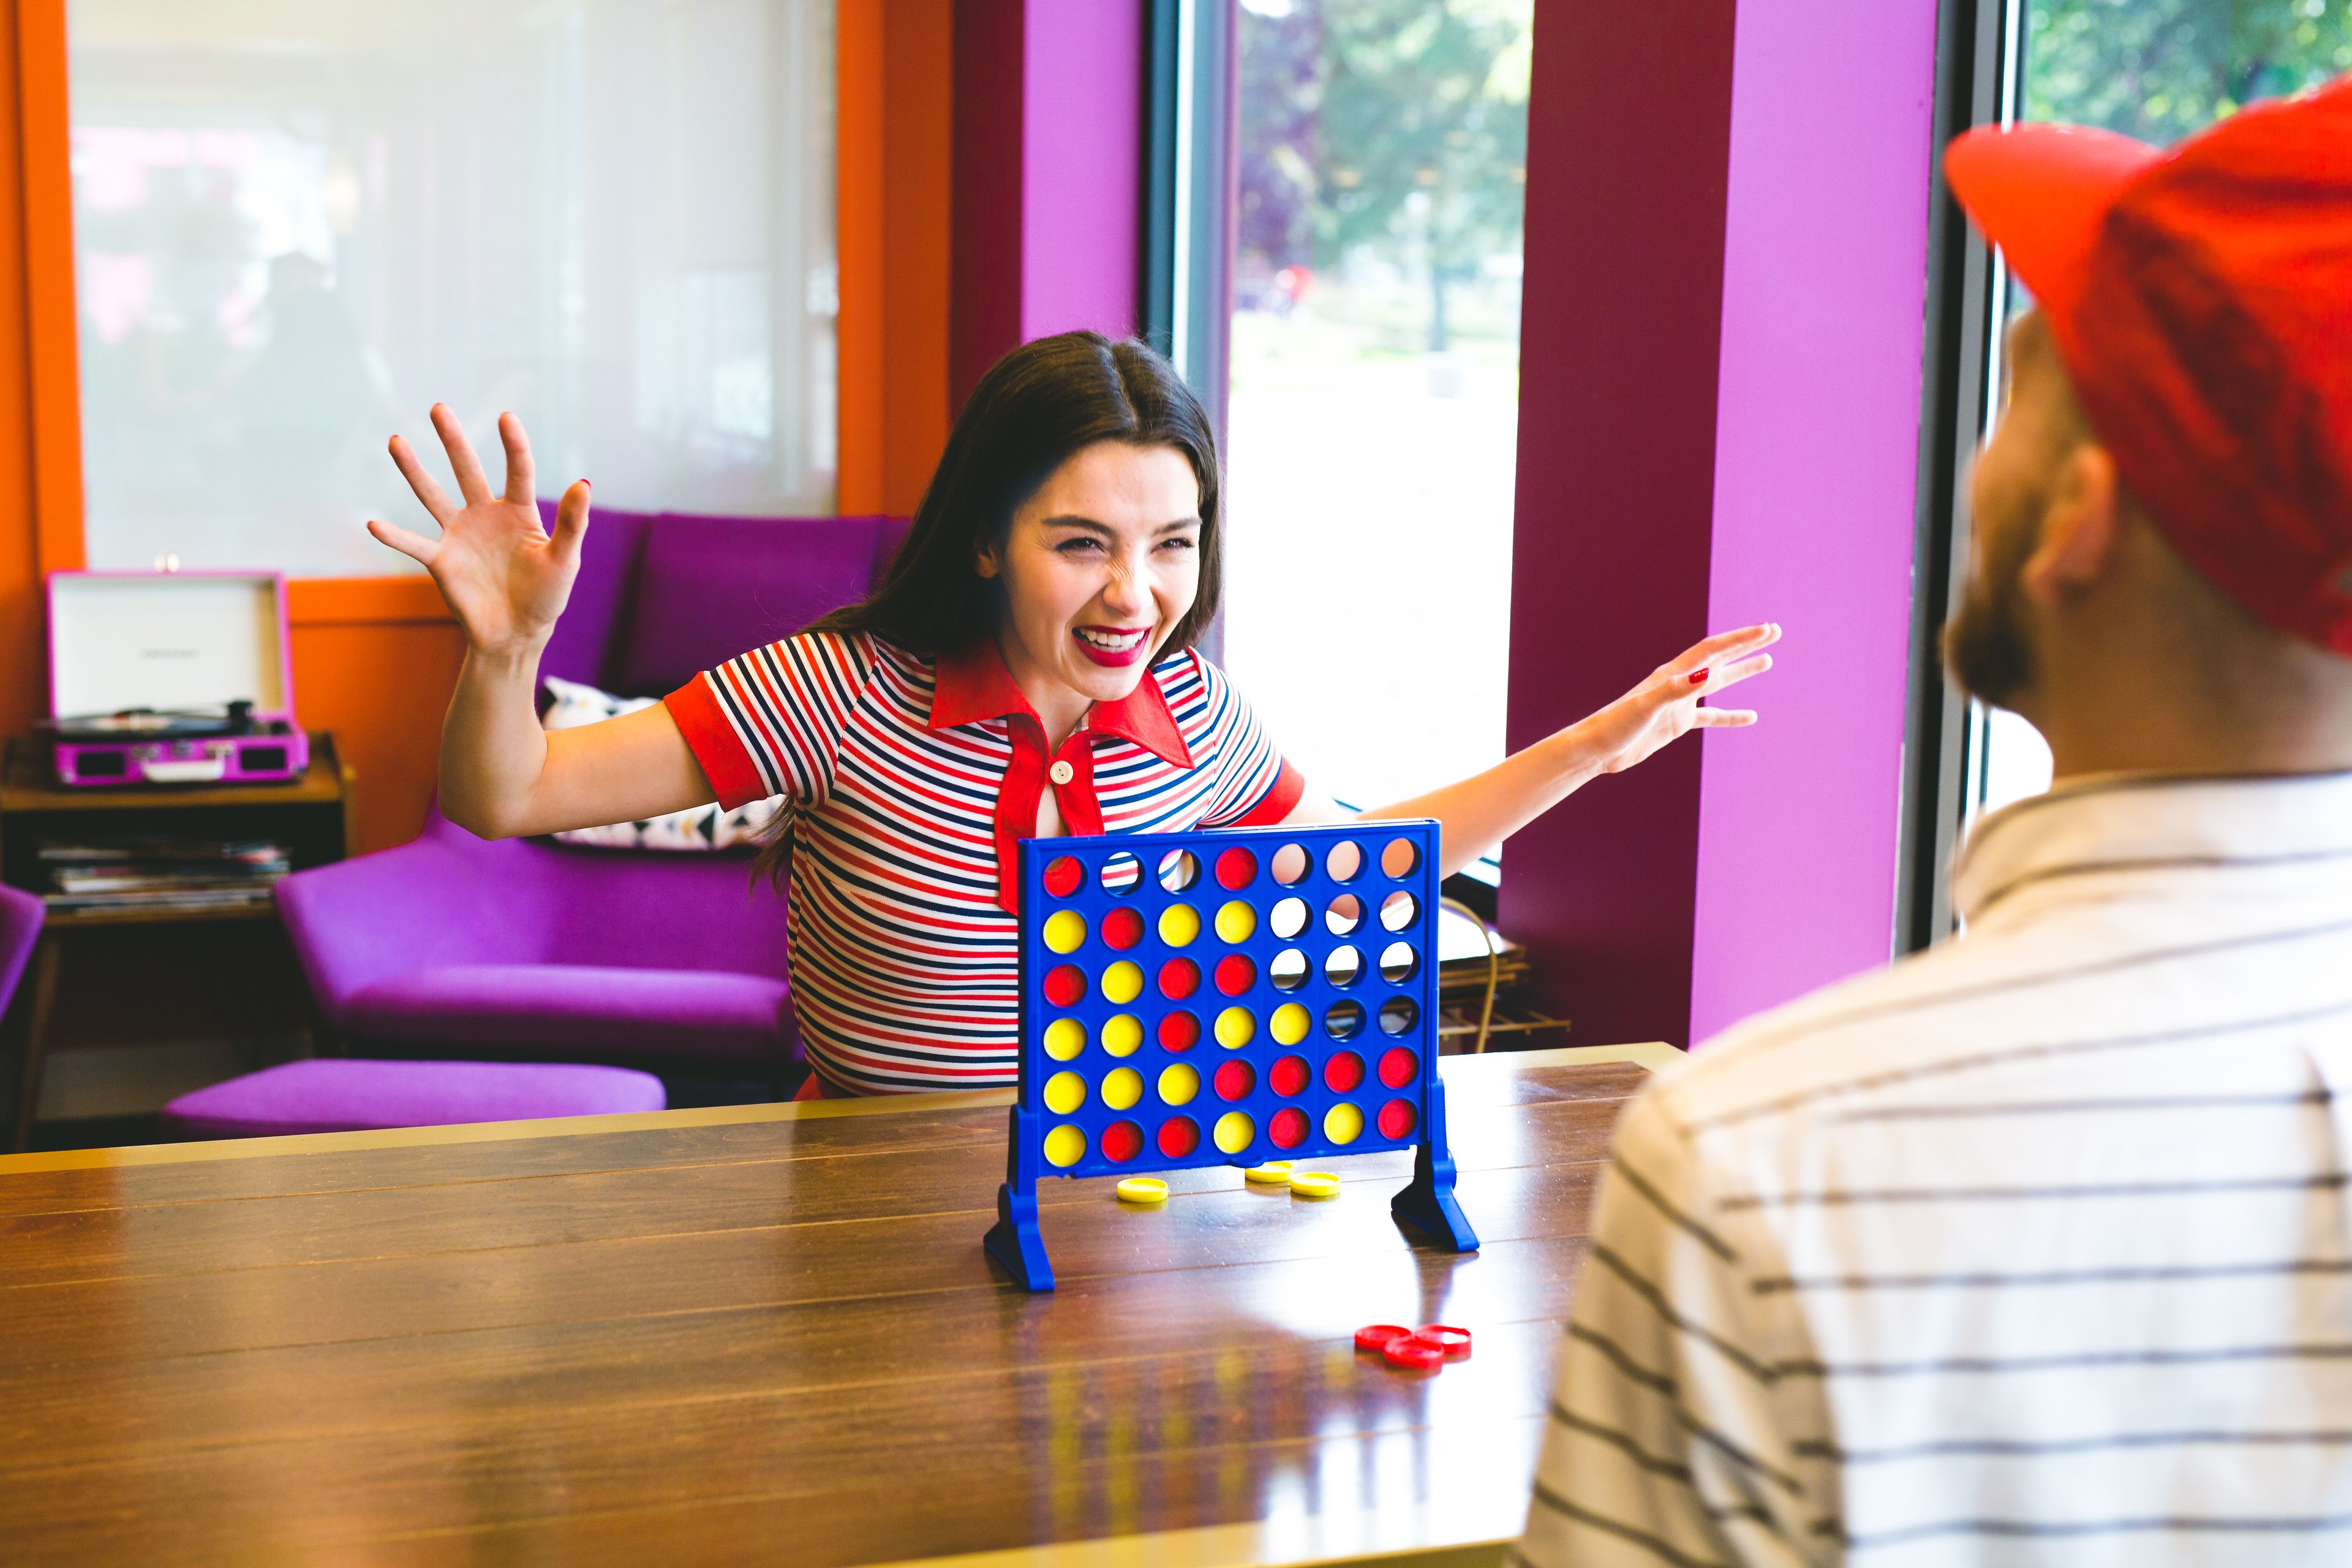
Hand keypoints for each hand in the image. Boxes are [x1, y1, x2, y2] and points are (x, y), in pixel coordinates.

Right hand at [368, 406, 589, 656]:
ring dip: (414, 470)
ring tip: (396, 441)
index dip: (513, 445)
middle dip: (453, 440)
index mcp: (519, 512)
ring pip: (433, 495)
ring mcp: (459, 535)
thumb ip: (573, 523)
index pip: (518, 471)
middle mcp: (485, 516)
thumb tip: (584, 483)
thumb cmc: (546, 596)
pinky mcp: (441, 561)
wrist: (517, 633)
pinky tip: (373, 524)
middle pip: (468, 471)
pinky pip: (414, 544)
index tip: (506, 416)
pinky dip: (394, 536)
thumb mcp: (564, 560)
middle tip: (439, 408)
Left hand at [1573, 623, 1780, 775]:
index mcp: (1672, 673)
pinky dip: (1730, 716)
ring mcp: (1678, 702)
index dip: (1741, 638)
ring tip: (1768, 661)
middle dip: (1746, 645)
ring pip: (1717, 683)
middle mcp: (1677, 683)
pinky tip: (1751, 717)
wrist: (1598, 749)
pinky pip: (1710, 716)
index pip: (1714, 650)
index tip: (1767, 629)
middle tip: (1775, 633)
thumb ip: (1676, 690)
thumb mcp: (1647, 706)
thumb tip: (1708, 674)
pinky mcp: (1676, 723)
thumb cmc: (1617, 725)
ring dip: (1741, 671)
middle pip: (1719, 658)